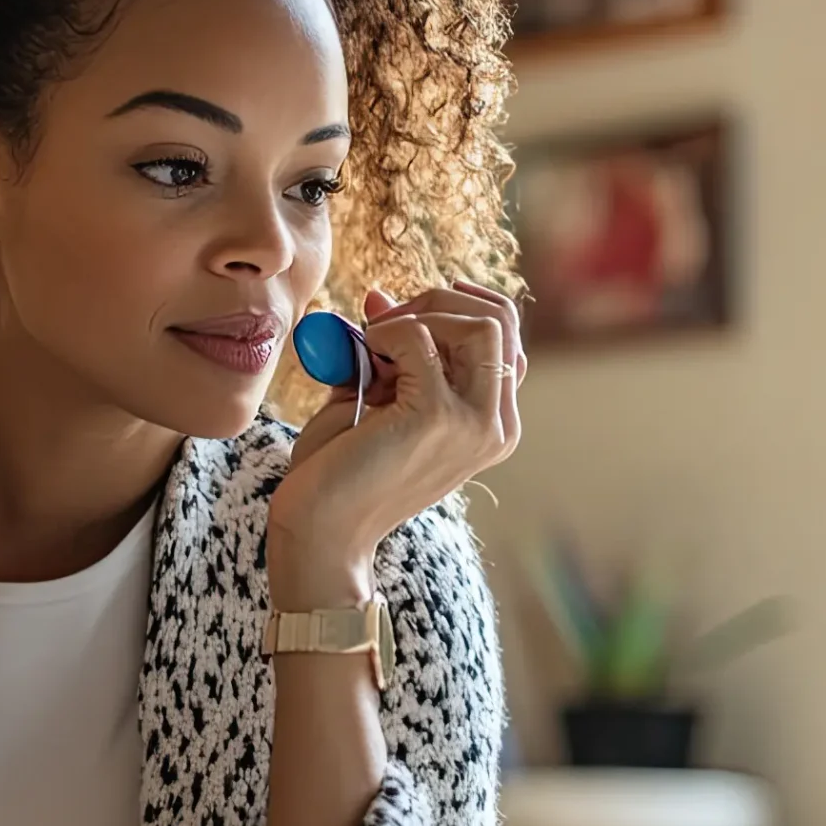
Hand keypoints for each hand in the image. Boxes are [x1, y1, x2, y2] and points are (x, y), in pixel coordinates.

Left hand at [269, 284, 524, 597]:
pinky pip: (420, 338)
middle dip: (440, 301)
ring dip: (423, 313)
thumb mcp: (378, 400)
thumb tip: (380, 295)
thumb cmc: (343, 471)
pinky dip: (386, 332)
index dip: (456, 310)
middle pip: (502, 322)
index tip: (403, 316)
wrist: (319, 530)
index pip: (505, 338)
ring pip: (483, 324)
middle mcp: (496, 426)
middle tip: (386, 321)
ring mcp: (473, 423)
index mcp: (492, 424)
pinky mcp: (438, 417)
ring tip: (376, 339)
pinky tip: (360, 356)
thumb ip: (391, 352)